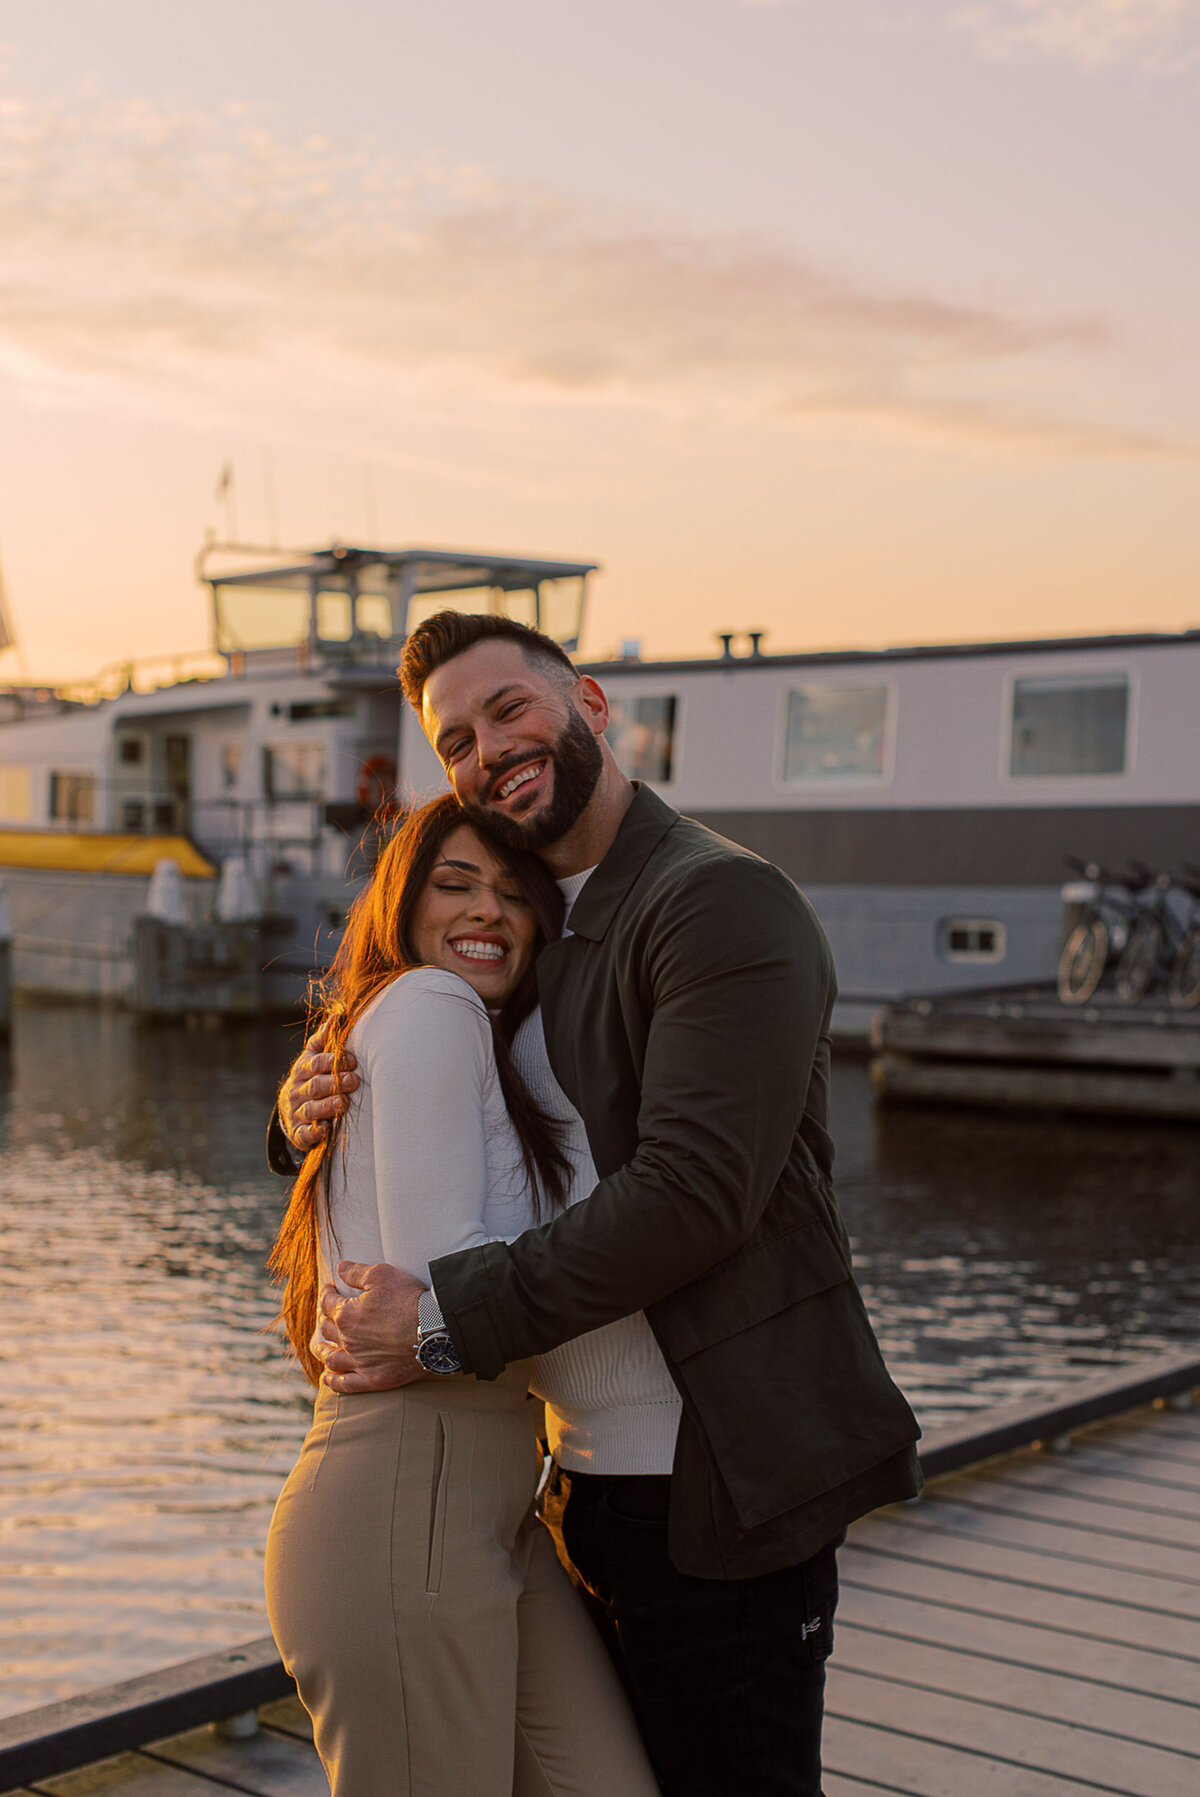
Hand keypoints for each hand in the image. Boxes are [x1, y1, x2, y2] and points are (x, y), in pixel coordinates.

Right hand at [279, 1021, 359, 1151]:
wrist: (292, 1108)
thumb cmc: (312, 1076)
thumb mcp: (314, 1055)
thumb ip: (325, 1038)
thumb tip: (339, 1013)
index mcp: (303, 1070)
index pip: (316, 1063)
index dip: (334, 1061)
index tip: (353, 1061)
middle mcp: (297, 1091)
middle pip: (314, 1086)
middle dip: (334, 1083)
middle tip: (354, 1080)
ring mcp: (297, 1112)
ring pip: (310, 1109)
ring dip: (327, 1106)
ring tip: (343, 1104)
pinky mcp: (298, 1133)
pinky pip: (303, 1135)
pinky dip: (313, 1133)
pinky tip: (325, 1129)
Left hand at [318, 1261, 425, 1392]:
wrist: (432, 1328)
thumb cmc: (408, 1299)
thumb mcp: (382, 1275)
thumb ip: (356, 1272)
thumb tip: (339, 1268)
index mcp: (346, 1314)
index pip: (328, 1303)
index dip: (326, 1293)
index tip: (328, 1289)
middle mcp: (347, 1340)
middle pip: (327, 1330)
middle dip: (323, 1320)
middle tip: (325, 1316)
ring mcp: (358, 1362)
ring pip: (331, 1358)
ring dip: (323, 1352)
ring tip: (320, 1347)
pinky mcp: (372, 1379)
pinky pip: (345, 1384)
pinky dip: (333, 1381)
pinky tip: (327, 1378)